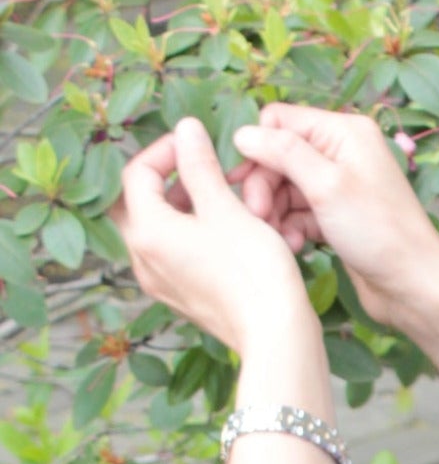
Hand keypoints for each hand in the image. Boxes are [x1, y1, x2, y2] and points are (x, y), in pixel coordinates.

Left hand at [110, 118, 311, 353]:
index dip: (165, 150)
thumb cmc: (253, 270)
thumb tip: (185, 129)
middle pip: (139, 202)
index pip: (137, 173)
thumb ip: (200, 165)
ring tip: (219, 197)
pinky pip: (173, 254)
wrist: (276, 334)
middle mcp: (143, 259)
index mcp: (147, 231)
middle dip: (168, 179)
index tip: (196, 141)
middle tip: (201, 168)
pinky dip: (189, 233)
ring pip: (157, 229)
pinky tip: (222, 230)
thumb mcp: (227, 207)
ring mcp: (160, 282)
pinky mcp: (181, 297)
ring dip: (181, 205)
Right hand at [231, 104, 438, 330]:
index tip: (241, 182)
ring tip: (279, 238)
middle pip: (279, 156)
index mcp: (344, 132)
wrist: (414, 286)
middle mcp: (342, 153)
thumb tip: (243, 133)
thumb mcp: (327, 185)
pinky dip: (291, 227)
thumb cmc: (380, 233)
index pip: (280, 121)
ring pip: (285, 188)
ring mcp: (339, 186)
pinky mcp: (336, 217)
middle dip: (264, 186)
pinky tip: (294, 247)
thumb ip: (284, 152)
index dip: (257, 149)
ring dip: (274, 211)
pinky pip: (299, 213)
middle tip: (258, 216)